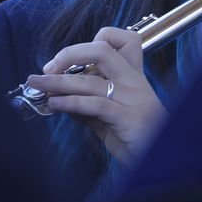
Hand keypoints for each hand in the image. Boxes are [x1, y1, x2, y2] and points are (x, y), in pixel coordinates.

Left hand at [26, 27, 166, 165]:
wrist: (163, 161)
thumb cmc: (139, 139)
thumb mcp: (110, 119)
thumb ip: (88, 106)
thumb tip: (60, 98)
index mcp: (134, 77)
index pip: (123, 40)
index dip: (94, 41)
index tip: (71, 58)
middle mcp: (134, 82)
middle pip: (102, 50)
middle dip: (69, 54)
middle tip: (49, 67)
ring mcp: (132, 98)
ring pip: (90, 80)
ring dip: (57, 82)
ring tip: (38, 85)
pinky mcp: (127, 117)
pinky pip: (93, 104)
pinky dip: (69, 102)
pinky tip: (55, 105)